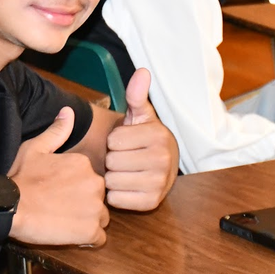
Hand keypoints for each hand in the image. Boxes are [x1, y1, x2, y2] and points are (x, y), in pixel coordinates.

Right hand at [7, 107, 109, 245]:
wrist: (8, 205)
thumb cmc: (20, 177)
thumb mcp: (36, 148)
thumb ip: (57, 131)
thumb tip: (68, 111)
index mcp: (84, 164)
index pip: (90, 181)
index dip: (76, 190)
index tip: (58, 194)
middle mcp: (95, 183)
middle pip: (98, 199)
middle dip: (84, 205)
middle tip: (60, 210)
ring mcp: (95, 208)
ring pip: (100, 218)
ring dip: (87, 222)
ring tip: (63, 223)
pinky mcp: (90, 230)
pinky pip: (98, 238)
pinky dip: (87, 239)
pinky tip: (68, 235)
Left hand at [104, 69, 177, 210]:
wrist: (161, 165)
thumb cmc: (144, 138)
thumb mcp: (140, 115)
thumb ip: (136, 94)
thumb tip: (142, 71)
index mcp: (158, 135)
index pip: (113, 140)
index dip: (114, 140)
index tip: (125, 141)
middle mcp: (163, 159)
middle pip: (111, 161)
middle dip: (113, 159)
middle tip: (125, 157)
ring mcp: (159, 183)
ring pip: (112, 181)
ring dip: (113, 177)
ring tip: (126, 170)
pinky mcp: (152, 202)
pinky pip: (117, 199)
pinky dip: (116, 194)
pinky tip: (127, 185)